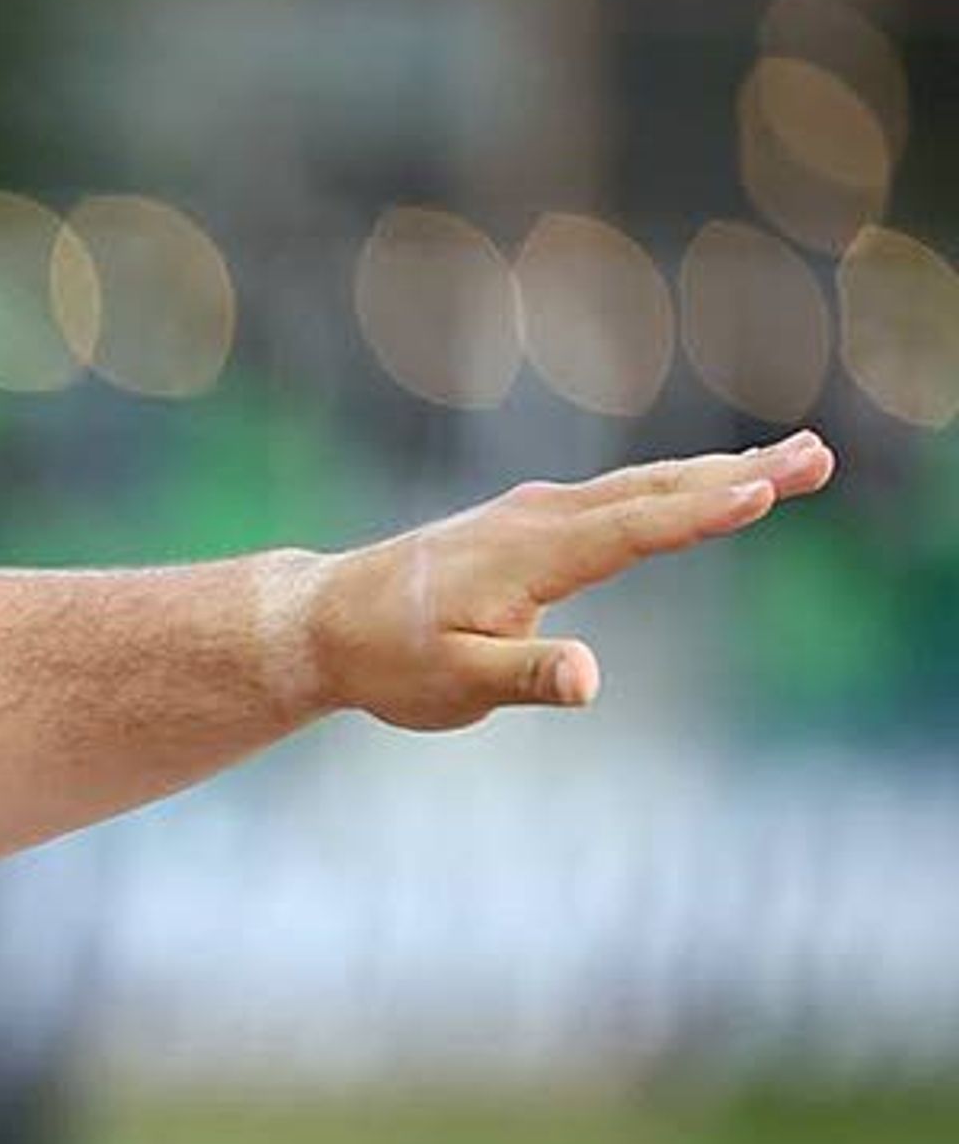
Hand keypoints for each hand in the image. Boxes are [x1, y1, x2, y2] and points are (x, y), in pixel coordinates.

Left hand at [306, 430, 834, 731]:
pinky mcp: (533, 520)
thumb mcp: (453, 686)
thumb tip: (591, 681)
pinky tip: (714, 483)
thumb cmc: (387, 661)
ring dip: (720, 472)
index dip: (701, 513)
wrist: (323, 621)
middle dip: (740, 474)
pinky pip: (620, 495)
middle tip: (820, 457)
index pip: (633, 530)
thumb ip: (525, 678)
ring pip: (643, 485)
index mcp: (529, 556)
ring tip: (797, 461)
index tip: (765, 490)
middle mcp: (539, 518)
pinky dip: (677, 483)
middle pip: (655, 491)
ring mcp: (536, 512)